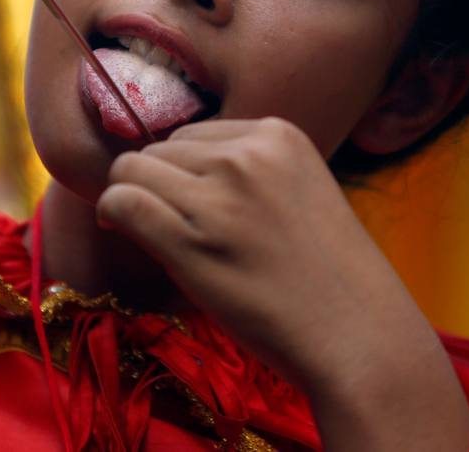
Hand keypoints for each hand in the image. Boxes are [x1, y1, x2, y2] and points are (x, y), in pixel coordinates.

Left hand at [97, 118, 468, 449]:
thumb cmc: (331, 275)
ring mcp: (218, 196)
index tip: (193, 205)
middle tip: (172, 225)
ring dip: (132, 197)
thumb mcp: (300, 190)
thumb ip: (249, 170)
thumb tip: (174, 166)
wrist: (356, 334)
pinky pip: (122, 201)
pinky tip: (122, 230)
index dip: (184, 170)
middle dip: (158, 183)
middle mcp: (245, 154)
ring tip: (151, 232)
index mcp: (277, 134)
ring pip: (133, 169)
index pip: (195, 133)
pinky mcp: (190, 241)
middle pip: (161, 148)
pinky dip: (112, 213)